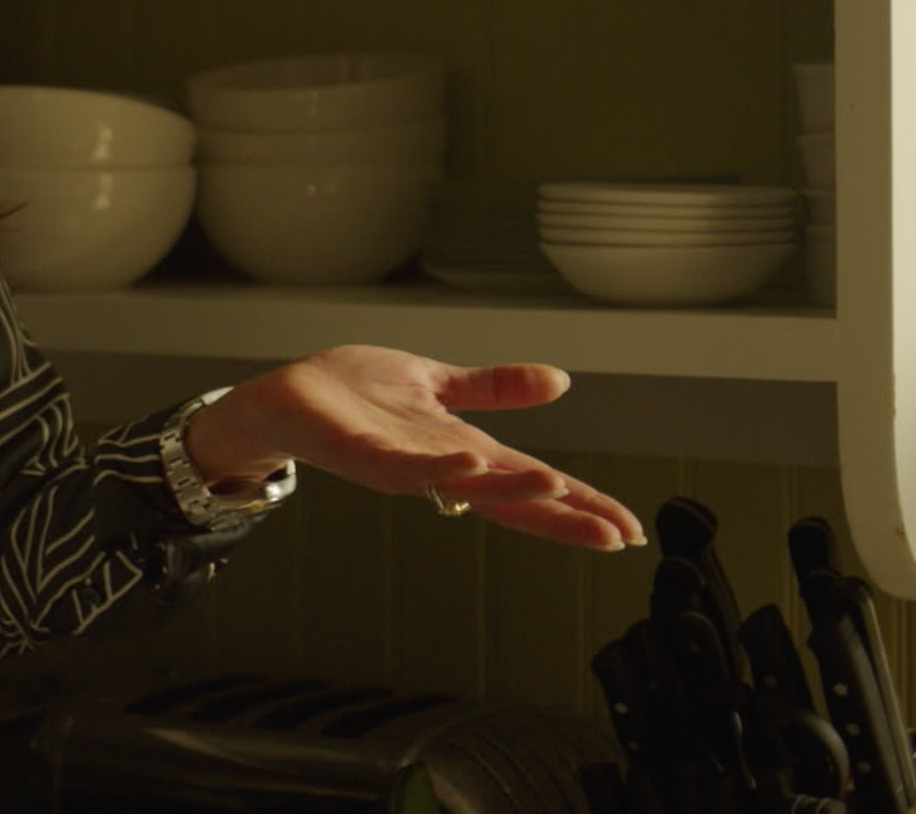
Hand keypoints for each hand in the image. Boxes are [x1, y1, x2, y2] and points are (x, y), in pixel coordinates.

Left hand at [186, 345, 646, 550]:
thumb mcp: (438, 383)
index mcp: (463, 451)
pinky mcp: (362, 453)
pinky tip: (468, 462)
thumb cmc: (356, 396)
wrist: (284, 399)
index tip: (631, 528)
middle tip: (616, 534)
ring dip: (511, 487)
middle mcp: (439, 467)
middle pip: (512, 496)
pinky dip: (437, 468)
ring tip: (560, 486)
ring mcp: (402, 465)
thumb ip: (495, 387)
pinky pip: (403, 467)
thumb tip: (560, 381)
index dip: (582, 504)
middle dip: (564, 515)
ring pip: (465, 485)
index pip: (533, 482)